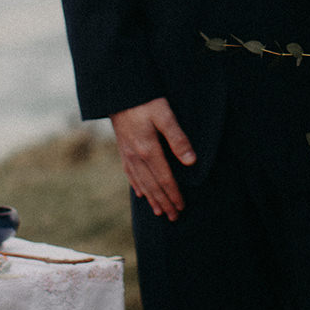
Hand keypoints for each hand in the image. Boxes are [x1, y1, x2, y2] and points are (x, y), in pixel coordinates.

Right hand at [110, 98, 195, 220]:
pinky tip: (140, 192)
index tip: (181, 207)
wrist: (118, 91)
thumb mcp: (165, 114)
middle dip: (164, 202)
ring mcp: (127, 153)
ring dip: (151, 198)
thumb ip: (177, 138)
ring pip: (140, 182)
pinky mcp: (122, 148)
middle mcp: (136, 155)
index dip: (174, 194)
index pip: (165, 178)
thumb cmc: (144, 100)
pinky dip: (136, 185)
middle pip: (152, 185)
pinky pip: (129, 172)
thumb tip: (191, 161)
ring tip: (159, 211)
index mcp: (148, 149)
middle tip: (174, 217)